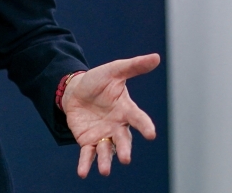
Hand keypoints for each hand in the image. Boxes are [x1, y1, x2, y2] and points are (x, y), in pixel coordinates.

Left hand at [62, 53, 159, 177]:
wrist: (75, 90)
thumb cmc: (98, 81)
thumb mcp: (114, 71)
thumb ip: (134, 66)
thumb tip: (156, 57)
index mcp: (126, 110)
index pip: (137, 118)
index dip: (144, 126)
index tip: (151, 134)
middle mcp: (117, 126)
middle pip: (123, 140)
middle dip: (124, 149)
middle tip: (125, 158)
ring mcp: (103, 135)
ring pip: (106, 151)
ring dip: (106, 161)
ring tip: (104, 170)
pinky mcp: (88, 141)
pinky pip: (87, 154)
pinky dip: (85, 164)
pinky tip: (82, 173)